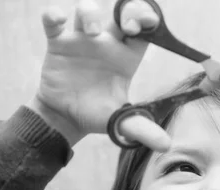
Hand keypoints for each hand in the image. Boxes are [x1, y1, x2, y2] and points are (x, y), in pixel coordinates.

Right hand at [29, 0, 168, 149]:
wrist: (66, 119)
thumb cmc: (97, 115)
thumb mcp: (120, 122)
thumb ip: (143, 130)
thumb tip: (166, 146)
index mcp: (126, 57)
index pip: (142, 32)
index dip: (147, 22)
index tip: (148, 23)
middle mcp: (106, 44)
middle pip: (119, 14)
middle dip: (126, 11)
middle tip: (127, 25)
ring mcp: (81, 41)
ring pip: (87, 12)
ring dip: (90, 14)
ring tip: (92, 33)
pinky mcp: (58, 44)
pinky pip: (54, 22)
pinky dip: (54, 16)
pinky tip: (59, 20)